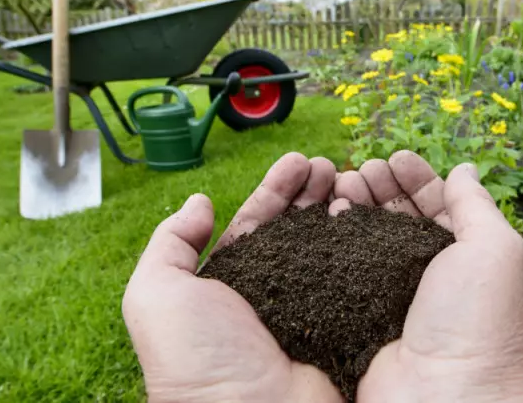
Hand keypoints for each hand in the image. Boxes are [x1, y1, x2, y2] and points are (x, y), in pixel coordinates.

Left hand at [123, 153, 344, 402]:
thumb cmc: (194, 360)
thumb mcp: (156, 294)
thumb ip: (170, 244)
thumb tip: (199, 202)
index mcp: (232, 280)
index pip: (257, 221)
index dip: (276, 189)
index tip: (298, 161)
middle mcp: (273, 290)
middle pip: (297, 227)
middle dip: (311, 191)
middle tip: (327, 164)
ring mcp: (311, 307)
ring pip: (329, 245)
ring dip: (338, 208)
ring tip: (348, 178)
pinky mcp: (343, 325)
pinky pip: (356, 277)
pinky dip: (362, 245)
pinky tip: (365, 217)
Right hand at [332, 151, 522, 402]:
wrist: (451, 402)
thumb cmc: (484, 324)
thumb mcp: (496, 249)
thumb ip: (476, 205)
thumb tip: (467, 169)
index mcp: (470, 259)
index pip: (440, 206)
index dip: (417, 178)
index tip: (394, 157)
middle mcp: (433, 278)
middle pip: (400, 219)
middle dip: (381, 189)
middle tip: (360, 170)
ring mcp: (395, 299)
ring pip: (368, 241)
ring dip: (355, 208)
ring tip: (340, 187)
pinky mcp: (363, 318)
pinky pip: (344, 272)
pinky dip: (334, 243)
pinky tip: (327, 220)